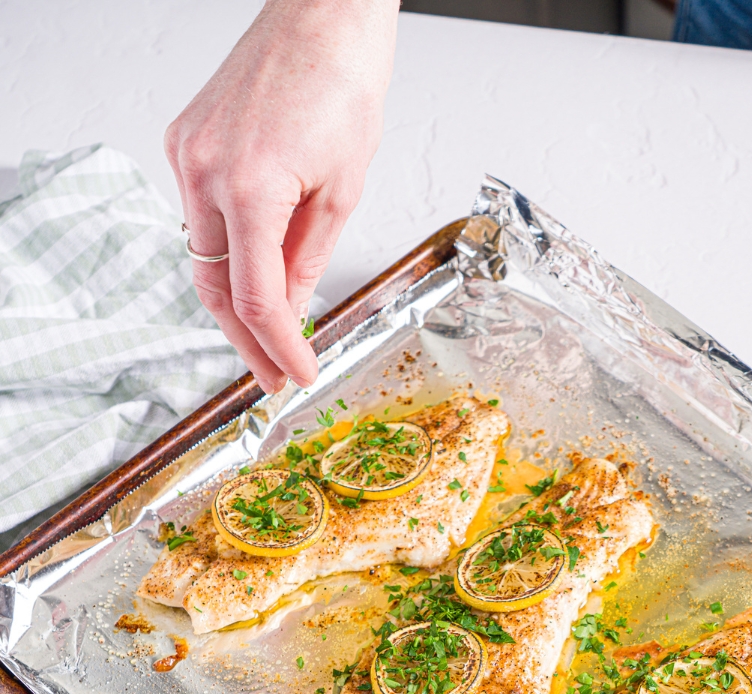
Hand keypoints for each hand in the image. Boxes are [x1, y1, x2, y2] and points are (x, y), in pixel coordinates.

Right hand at [165, 0, 398, 393]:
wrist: (322, 17)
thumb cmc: (342, 85)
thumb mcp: (341, 193)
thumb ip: (308, 262)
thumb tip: (294, 314)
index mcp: (249, 187)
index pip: (255, 300)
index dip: (278, 348)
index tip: (299, 375)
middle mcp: (203, 171)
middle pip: (215, 288)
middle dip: (247, 341)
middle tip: (276, 374)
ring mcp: (186, 154)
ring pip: (203, 256)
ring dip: (236, 299)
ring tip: (272, 334)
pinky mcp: (184, 141)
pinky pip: (200, 216)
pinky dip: (228, 251)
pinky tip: (256, 270)